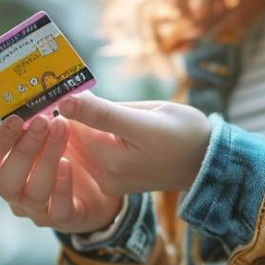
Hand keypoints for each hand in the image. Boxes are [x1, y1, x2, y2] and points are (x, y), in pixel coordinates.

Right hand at [0, 114, 124, 233]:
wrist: (112, 179)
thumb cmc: (79, 144)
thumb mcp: (66, 121)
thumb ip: (54, 106)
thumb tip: (50, 83)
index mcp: (8, 165)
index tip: (17, 117)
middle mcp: (17, 190)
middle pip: (3, 180)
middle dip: (23, 150)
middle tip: (44, 122)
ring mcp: (39, 208)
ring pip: (32, 193)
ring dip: (47, 160)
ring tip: (63, 130)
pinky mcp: (67, 218)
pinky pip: (59, 210)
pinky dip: (63, 187)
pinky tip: (69, 165)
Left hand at [55, 93, 210, 194]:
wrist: (208, 162)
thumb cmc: (184, 133)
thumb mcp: (147, 116)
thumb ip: (103, 112)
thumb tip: (65, 99)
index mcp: (112, 158)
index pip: (70, 124)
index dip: (62, 100)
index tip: (56, 81)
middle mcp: (105, 176)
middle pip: (72, 137)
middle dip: (68, 112)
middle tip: (64, 85)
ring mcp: (109, 182)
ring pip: (81, 144)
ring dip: (80, 122)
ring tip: (91, 103)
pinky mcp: (114, 184)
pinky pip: (92, 153)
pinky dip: (92, 134)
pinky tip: (104, 120)